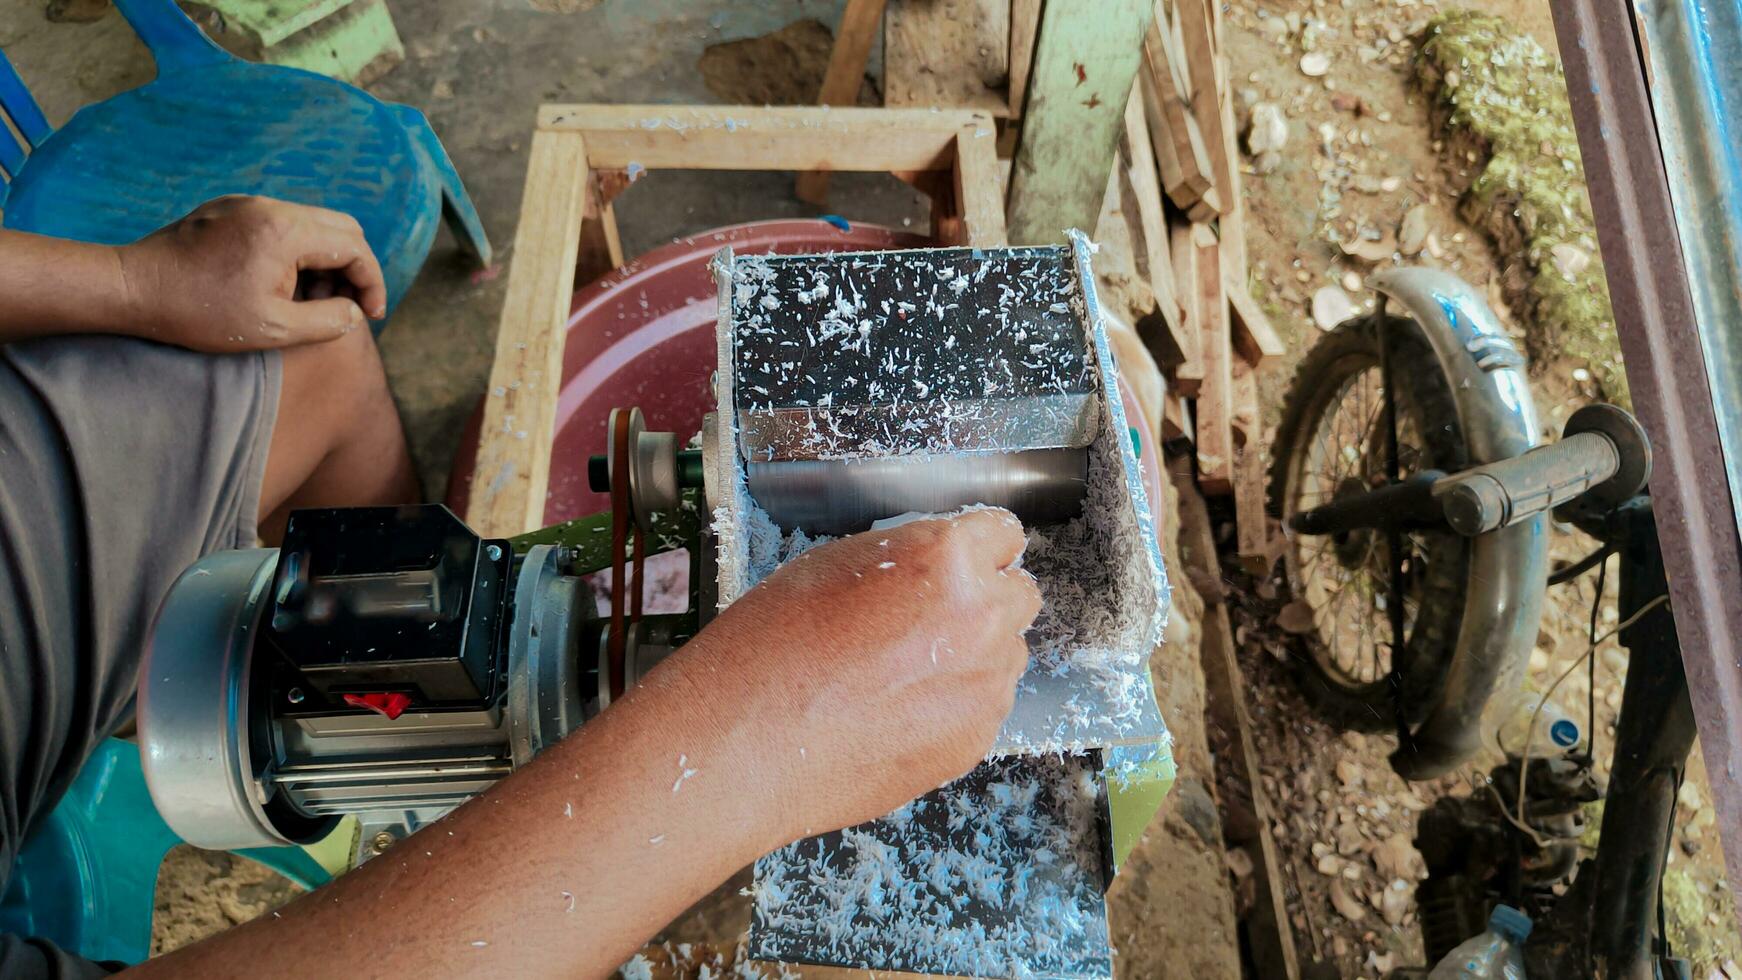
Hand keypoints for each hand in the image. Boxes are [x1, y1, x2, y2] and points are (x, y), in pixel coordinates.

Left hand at [115, 195, 387, 351]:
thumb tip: (355, 313)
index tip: (370, 315)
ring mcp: (248, 203)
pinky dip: (296, 251)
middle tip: (345, 306)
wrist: (132, 288)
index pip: (355, 247)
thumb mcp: (274, 329)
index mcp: (287, 231)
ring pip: (312, 224)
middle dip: (354, 268)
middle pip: (341, 227)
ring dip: (325, 260)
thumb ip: (328, 321)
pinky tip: (280, 284)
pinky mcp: (229, 209)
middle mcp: (272, 207)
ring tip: (311, 300)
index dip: (372, 283)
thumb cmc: (200, 312)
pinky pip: (281, 223)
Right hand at [669, 508, 1041, 846]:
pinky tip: (900, 712)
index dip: (979, 548)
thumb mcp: (832, 566)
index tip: (968, 561)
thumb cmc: (771, 649)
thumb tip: (935, 572)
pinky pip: (986, 708)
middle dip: (987, 600)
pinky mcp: (974, 742)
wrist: (747, 744)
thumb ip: (906, 561)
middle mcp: (980, 618)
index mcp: (945, 559)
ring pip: (1008, 655)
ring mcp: (983, 686)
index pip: (1003, 534)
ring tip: (906, 673)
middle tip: (933, 619)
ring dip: (975, 655)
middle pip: (1021, 595)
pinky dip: (957, 706)